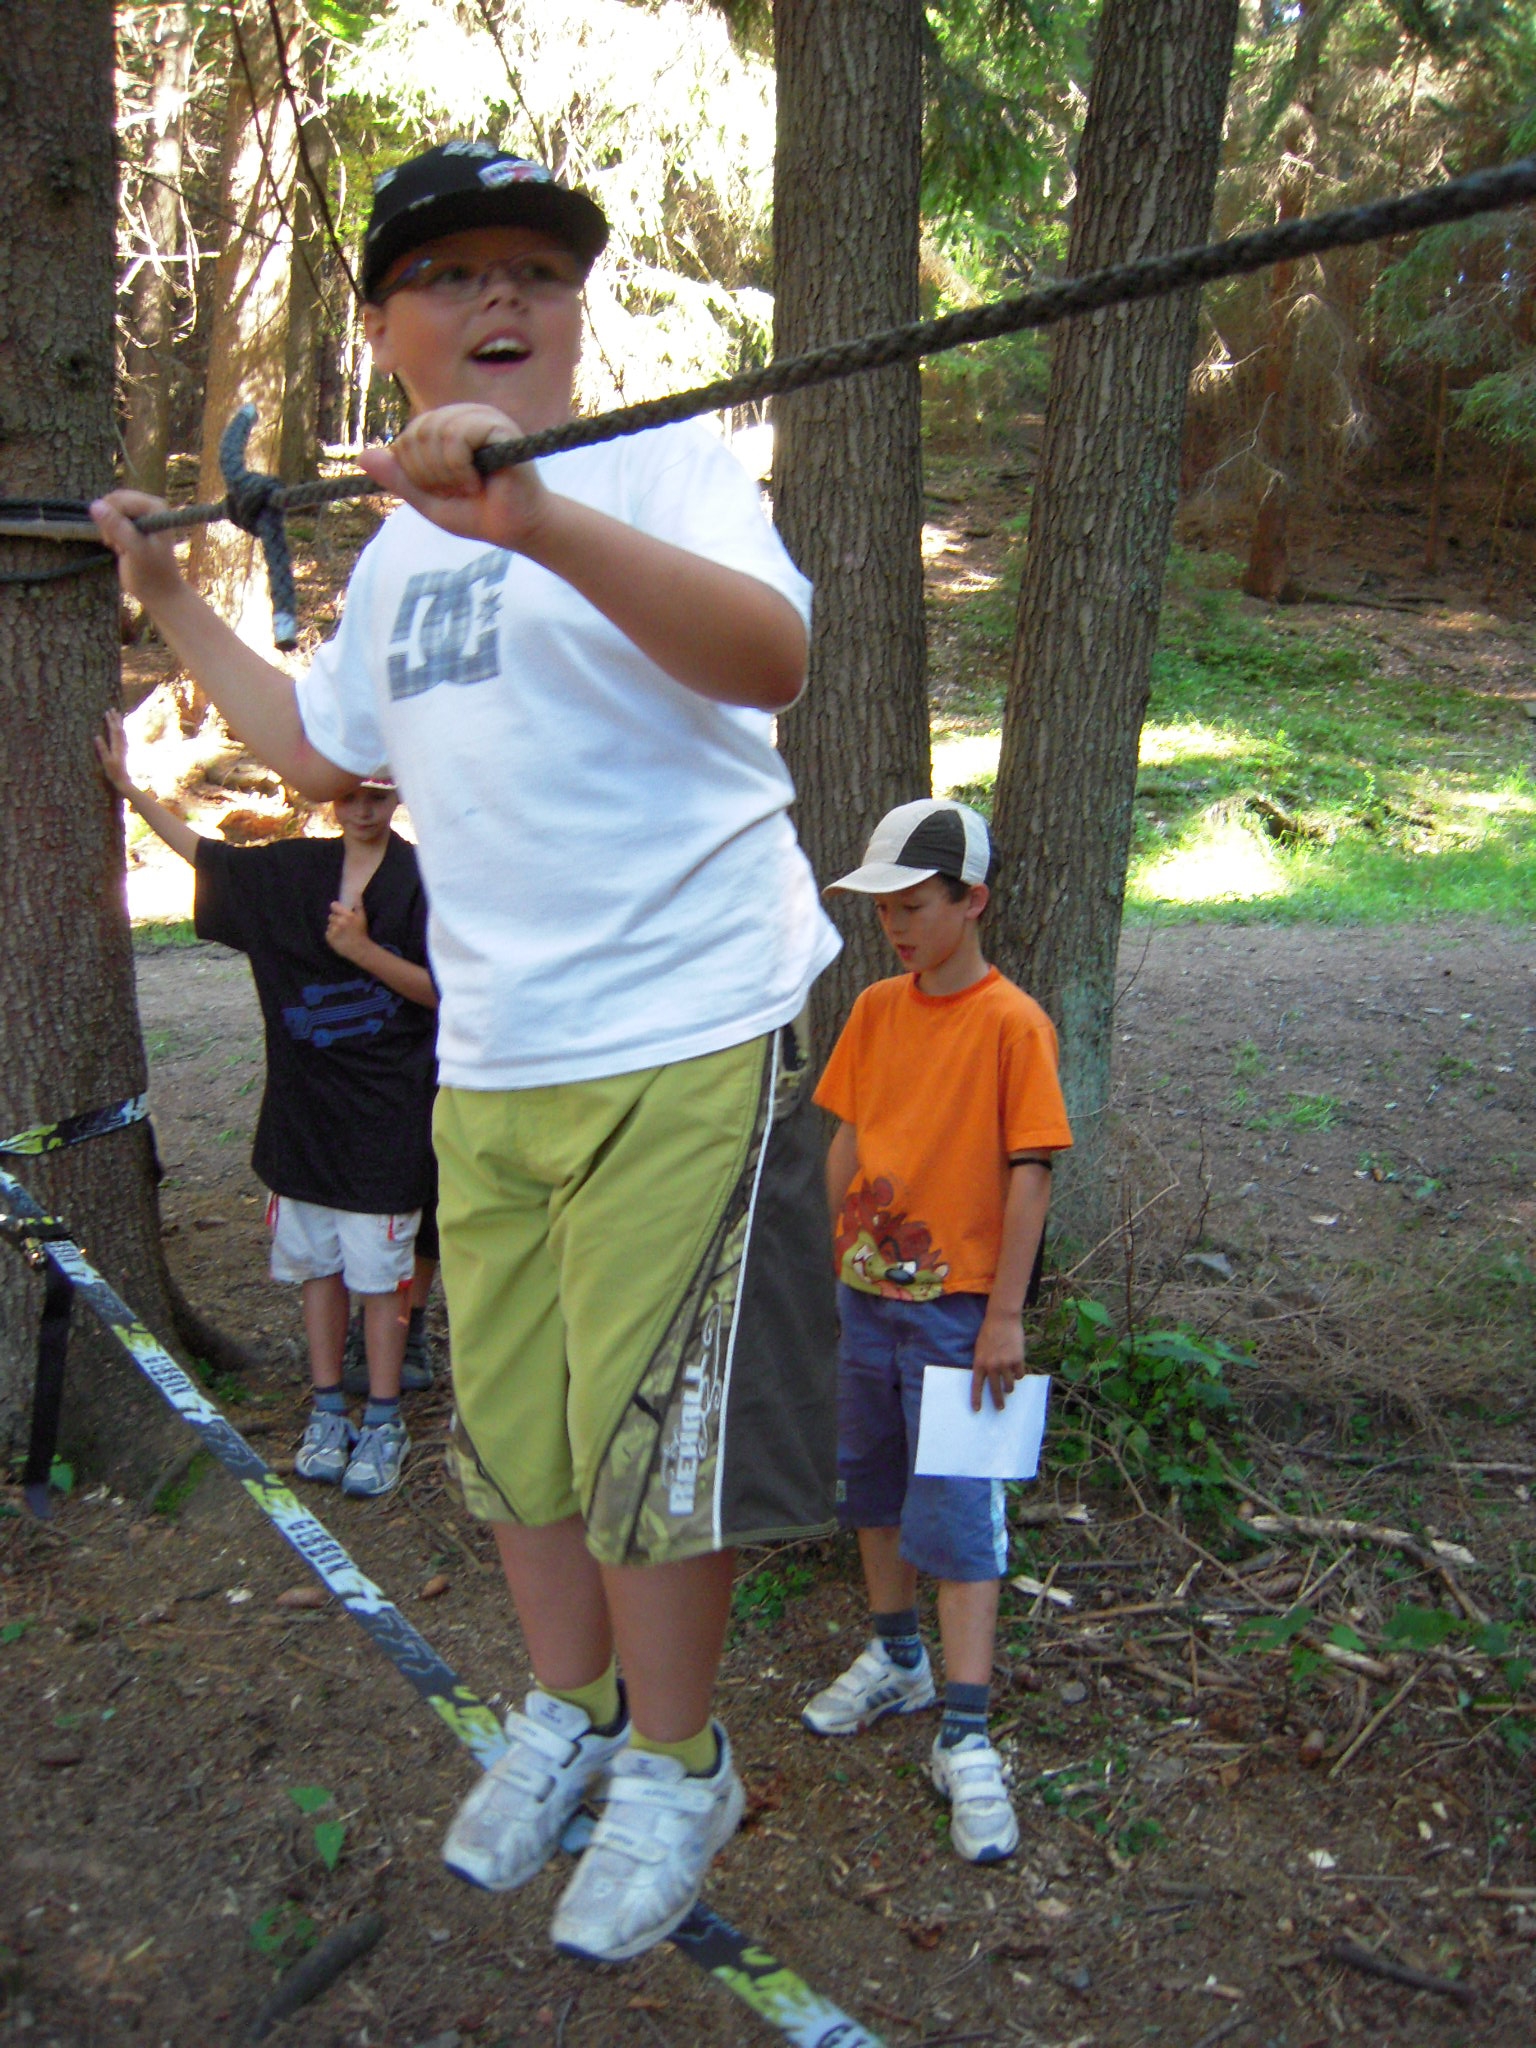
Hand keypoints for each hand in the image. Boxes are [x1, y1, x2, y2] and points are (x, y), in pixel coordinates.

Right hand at [88, 488, 186, 610]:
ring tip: (122, 548)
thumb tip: (94, 505)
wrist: (159, 593)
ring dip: (109, 530)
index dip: (111, 518)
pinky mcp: (132, 525)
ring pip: (108, 510)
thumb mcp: (134, 550)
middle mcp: (149, 506)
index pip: (120, 499)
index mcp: (155, 507)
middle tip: (118, 545)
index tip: (116, 541)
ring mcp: (140, 515)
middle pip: (113, 501)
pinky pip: (110, 520)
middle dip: (109, 523)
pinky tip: (121, 549)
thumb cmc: (151, 574)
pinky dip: (110, 535)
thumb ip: (117, 527)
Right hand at [94, 709, 135, 797]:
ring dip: (119, 723)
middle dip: (116, 719)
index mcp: (117, 746)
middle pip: (119, 729)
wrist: (123, 780)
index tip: (107, 712)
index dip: (110, 721)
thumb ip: (102, 749)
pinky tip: (121, 730)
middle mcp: (122, 745)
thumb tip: (97, 736)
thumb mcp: (106, 761)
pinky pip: (123, 737)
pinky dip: (121, 730)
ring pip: (122, 732)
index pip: (114, 730)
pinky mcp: (124, 751)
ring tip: (118, 715)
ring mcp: (124, 748)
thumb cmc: (113, 772)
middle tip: (113, 709)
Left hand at [326, 898, 368, 962]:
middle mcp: (339, 922)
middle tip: (344, 926)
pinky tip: (339, 938)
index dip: (336, 909)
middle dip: (336, 919)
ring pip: (329, 924)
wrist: (359, 949)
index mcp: (347, 915)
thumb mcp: (362, 917)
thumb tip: (356, 892)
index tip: (340, 913)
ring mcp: (333, 930)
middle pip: (331, 916)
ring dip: (334, 927)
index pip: (333, 905)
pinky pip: (327, 932)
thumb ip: (358, 904)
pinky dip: (331, 935)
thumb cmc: (361, 932)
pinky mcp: (329, 938)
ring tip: (342, 933)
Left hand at [355, 404, 548, 552]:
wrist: (518, 528)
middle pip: (417, 433)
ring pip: (435, 433)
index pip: (406, 438)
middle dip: (429, 474)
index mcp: (445, 428)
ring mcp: (481, 416)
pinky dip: (460, 469)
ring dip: (445, 473)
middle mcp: (463, 416)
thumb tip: (361, 457)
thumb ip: (398, 478)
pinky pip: (457, 437)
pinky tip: (478, 481)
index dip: (416, 472)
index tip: (444, 491)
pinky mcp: (498, 425)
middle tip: (457, 491)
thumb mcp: (428, 500)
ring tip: (469, 487)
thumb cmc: (479, 513)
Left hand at [970, 1309, 1024, 1412]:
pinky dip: (1018, 1375)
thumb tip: (988, 1379)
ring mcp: (1005, 1363)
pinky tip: (1017, 1371)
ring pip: (1009, 1385)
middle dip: (998, 1401)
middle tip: (1000, 1408)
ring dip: (1009, 1388)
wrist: (1002, 1319)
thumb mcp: (980, 1348)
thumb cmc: (989, 1332)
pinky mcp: (1018, 1359)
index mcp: (979, 1362)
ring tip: (1009, 1388)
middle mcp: (992, 1365)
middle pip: (995, 1390)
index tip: (977, 1410)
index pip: (976, 1385)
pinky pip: (1019, 1375)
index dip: (976, 1399)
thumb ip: (983, 1363)